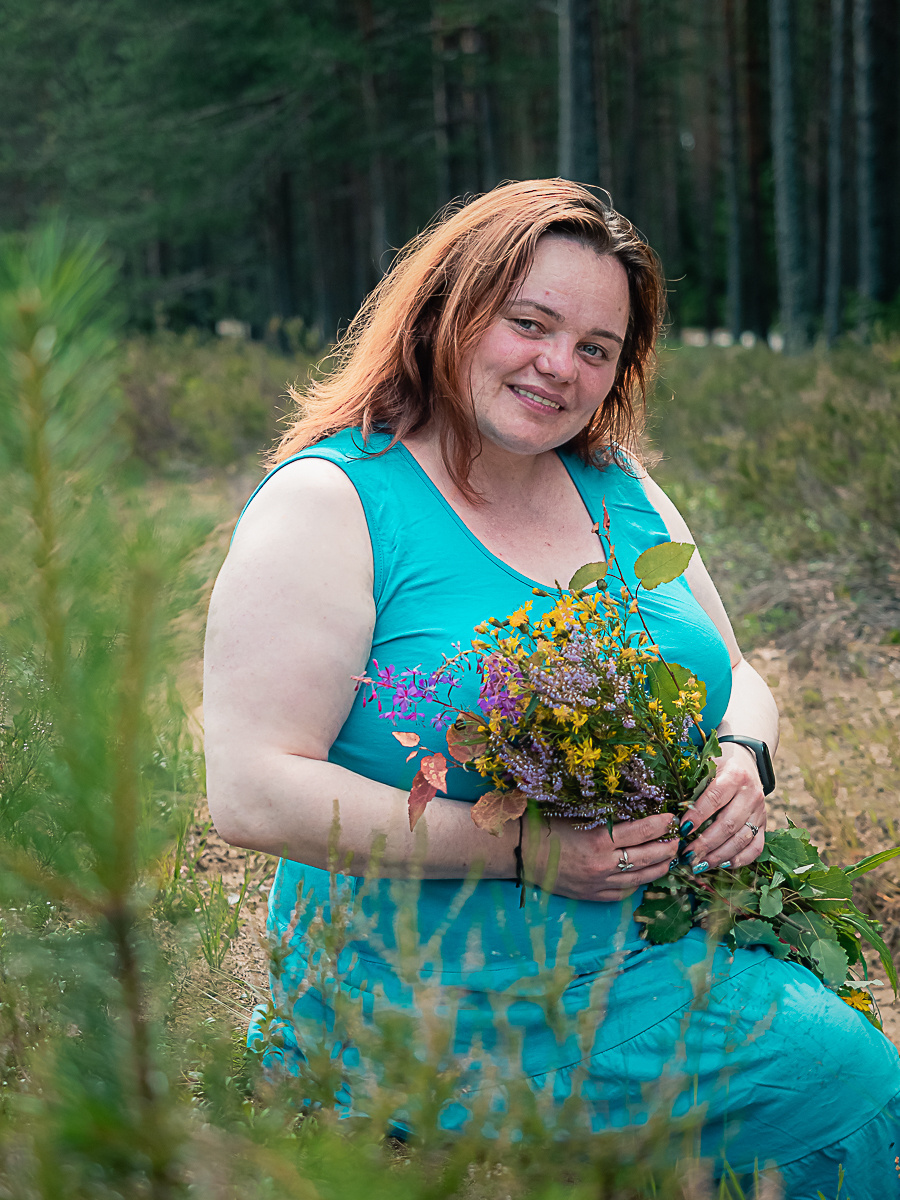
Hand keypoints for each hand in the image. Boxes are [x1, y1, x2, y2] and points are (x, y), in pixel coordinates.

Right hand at [524, 811, 679, 901]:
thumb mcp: (577, 815)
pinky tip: (645, 875)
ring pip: (641, 878)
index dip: (660, 824)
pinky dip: (639, 883)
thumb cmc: (546, 827)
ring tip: (669, 858)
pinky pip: (624, 892)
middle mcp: (603, 864)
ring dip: (660, 867)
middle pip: (648, 857)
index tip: (671, 817)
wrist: (521, 853)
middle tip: (678, 839)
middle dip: (668, 847)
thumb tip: (635, 809)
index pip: (641, 832)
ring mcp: (599, 883)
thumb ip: (605, 817)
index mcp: (599, 840)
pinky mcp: (593, 895)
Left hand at [678, 742, 765, 871]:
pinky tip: (722, 865)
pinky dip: (740, 860)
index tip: (682, 830)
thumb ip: (692, 786)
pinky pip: (756, 847)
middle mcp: (751, 794)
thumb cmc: (717, 766)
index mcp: (735, 776)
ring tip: (699, 865)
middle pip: (728, 824)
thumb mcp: (705, 767)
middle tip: (686, 855)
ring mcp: (760, 811)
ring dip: (719, 856)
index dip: (698, 816)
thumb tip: (672, 815)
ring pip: (741, 840)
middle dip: (705, 844)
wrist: (745, 762)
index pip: (715, 798)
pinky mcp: (764, 824)